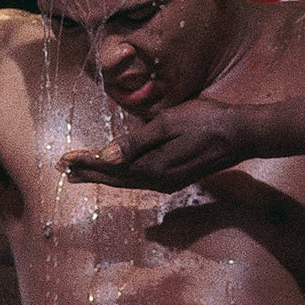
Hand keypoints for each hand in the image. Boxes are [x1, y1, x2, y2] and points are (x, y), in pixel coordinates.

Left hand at [61, 96, 258, 191]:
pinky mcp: (175, 178)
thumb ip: (136, 141)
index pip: (110, 166)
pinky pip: (140, 180)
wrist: (241, 135)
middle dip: (88, 173)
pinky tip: (115, 173)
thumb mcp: (167, 124)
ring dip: (102, 177)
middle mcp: (157, 181)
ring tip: (81, 173)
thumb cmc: (205, 121)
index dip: (86, 163)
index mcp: (152, 167)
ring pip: (126, 181)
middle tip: (62, 170)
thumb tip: (106, 156)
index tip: (64, 160)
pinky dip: (121, 177)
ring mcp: (167, 182)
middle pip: (115, 179)